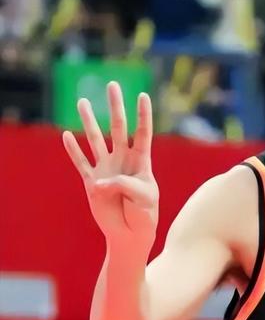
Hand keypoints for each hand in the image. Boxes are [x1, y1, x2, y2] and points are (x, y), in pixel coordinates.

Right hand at [62, 81, 158, 248]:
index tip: (142, 95)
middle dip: (115, 106)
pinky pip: (80, 163)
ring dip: (88, 121)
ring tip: (82, 100)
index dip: (143, 115)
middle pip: (118, 127)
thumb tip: (100, 181)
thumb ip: (125, 184)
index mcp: (141, 162)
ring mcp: (106, 170)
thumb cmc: (144, 215)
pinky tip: (66, 135)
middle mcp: (123, 161)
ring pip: (95, 139)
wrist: (130, 234)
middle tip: (112, 84)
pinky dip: (73, 150)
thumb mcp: (143, 198)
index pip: (143, 133)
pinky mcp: (92, 183)